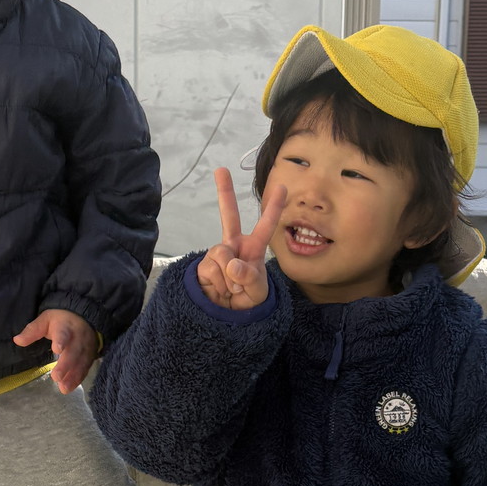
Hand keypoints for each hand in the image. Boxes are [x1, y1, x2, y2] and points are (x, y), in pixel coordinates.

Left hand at [14, 308, 97, 393]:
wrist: (84, 318)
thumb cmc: (61, 321)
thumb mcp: (45, 320)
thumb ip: (32, 331)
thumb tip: (17, 340)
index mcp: (65, 327)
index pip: (63, 334)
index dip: (61, 341)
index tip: (57, 349)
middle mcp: (78, 338)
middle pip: (73, 352)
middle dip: (66, 365)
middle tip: (56, 377)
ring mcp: (85, 348)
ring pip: (80, 363)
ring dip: (72, 376)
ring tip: (63, 388)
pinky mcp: (89, 357)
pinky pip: (85, 369)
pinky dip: (78, 379)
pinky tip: (69, 388)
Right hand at [196, 167, 284, 310]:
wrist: (226, 315)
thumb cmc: (248, 299)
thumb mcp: (257, 292)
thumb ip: (249, 277)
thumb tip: (232, 263)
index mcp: (253, 249)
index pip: (266, 226)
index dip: (274, 207)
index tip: (283, 187)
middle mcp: (234, 246)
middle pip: (229, 215)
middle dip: (224, 192)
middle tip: (221, 170)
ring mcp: (218, 254)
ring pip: (222, 254)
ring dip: (229, 277)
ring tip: (232, 290)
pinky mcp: (203, 266)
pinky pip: (211, 269)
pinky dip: (219, 283)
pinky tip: (219, 291)